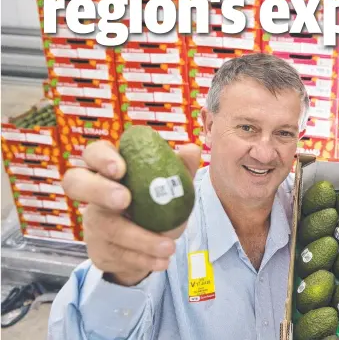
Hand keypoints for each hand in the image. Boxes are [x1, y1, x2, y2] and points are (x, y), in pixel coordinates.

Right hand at [62, 140, 200, 285]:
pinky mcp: (99, 248)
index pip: (94, 152)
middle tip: (125, 200)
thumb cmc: (159, 202)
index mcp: (112, 168)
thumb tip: (191, 149)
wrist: (154, 244)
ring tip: (169, 246)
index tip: (120, 169)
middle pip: (75, 181)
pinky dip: (143, 259)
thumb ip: (182, 167)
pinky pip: (116, 253)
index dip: (101, 158)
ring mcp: (94, 221)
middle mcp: (95, 192)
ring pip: (105, 226)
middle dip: (99, 189)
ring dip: (139, 238)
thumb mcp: (173, 184)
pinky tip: (162, 260)